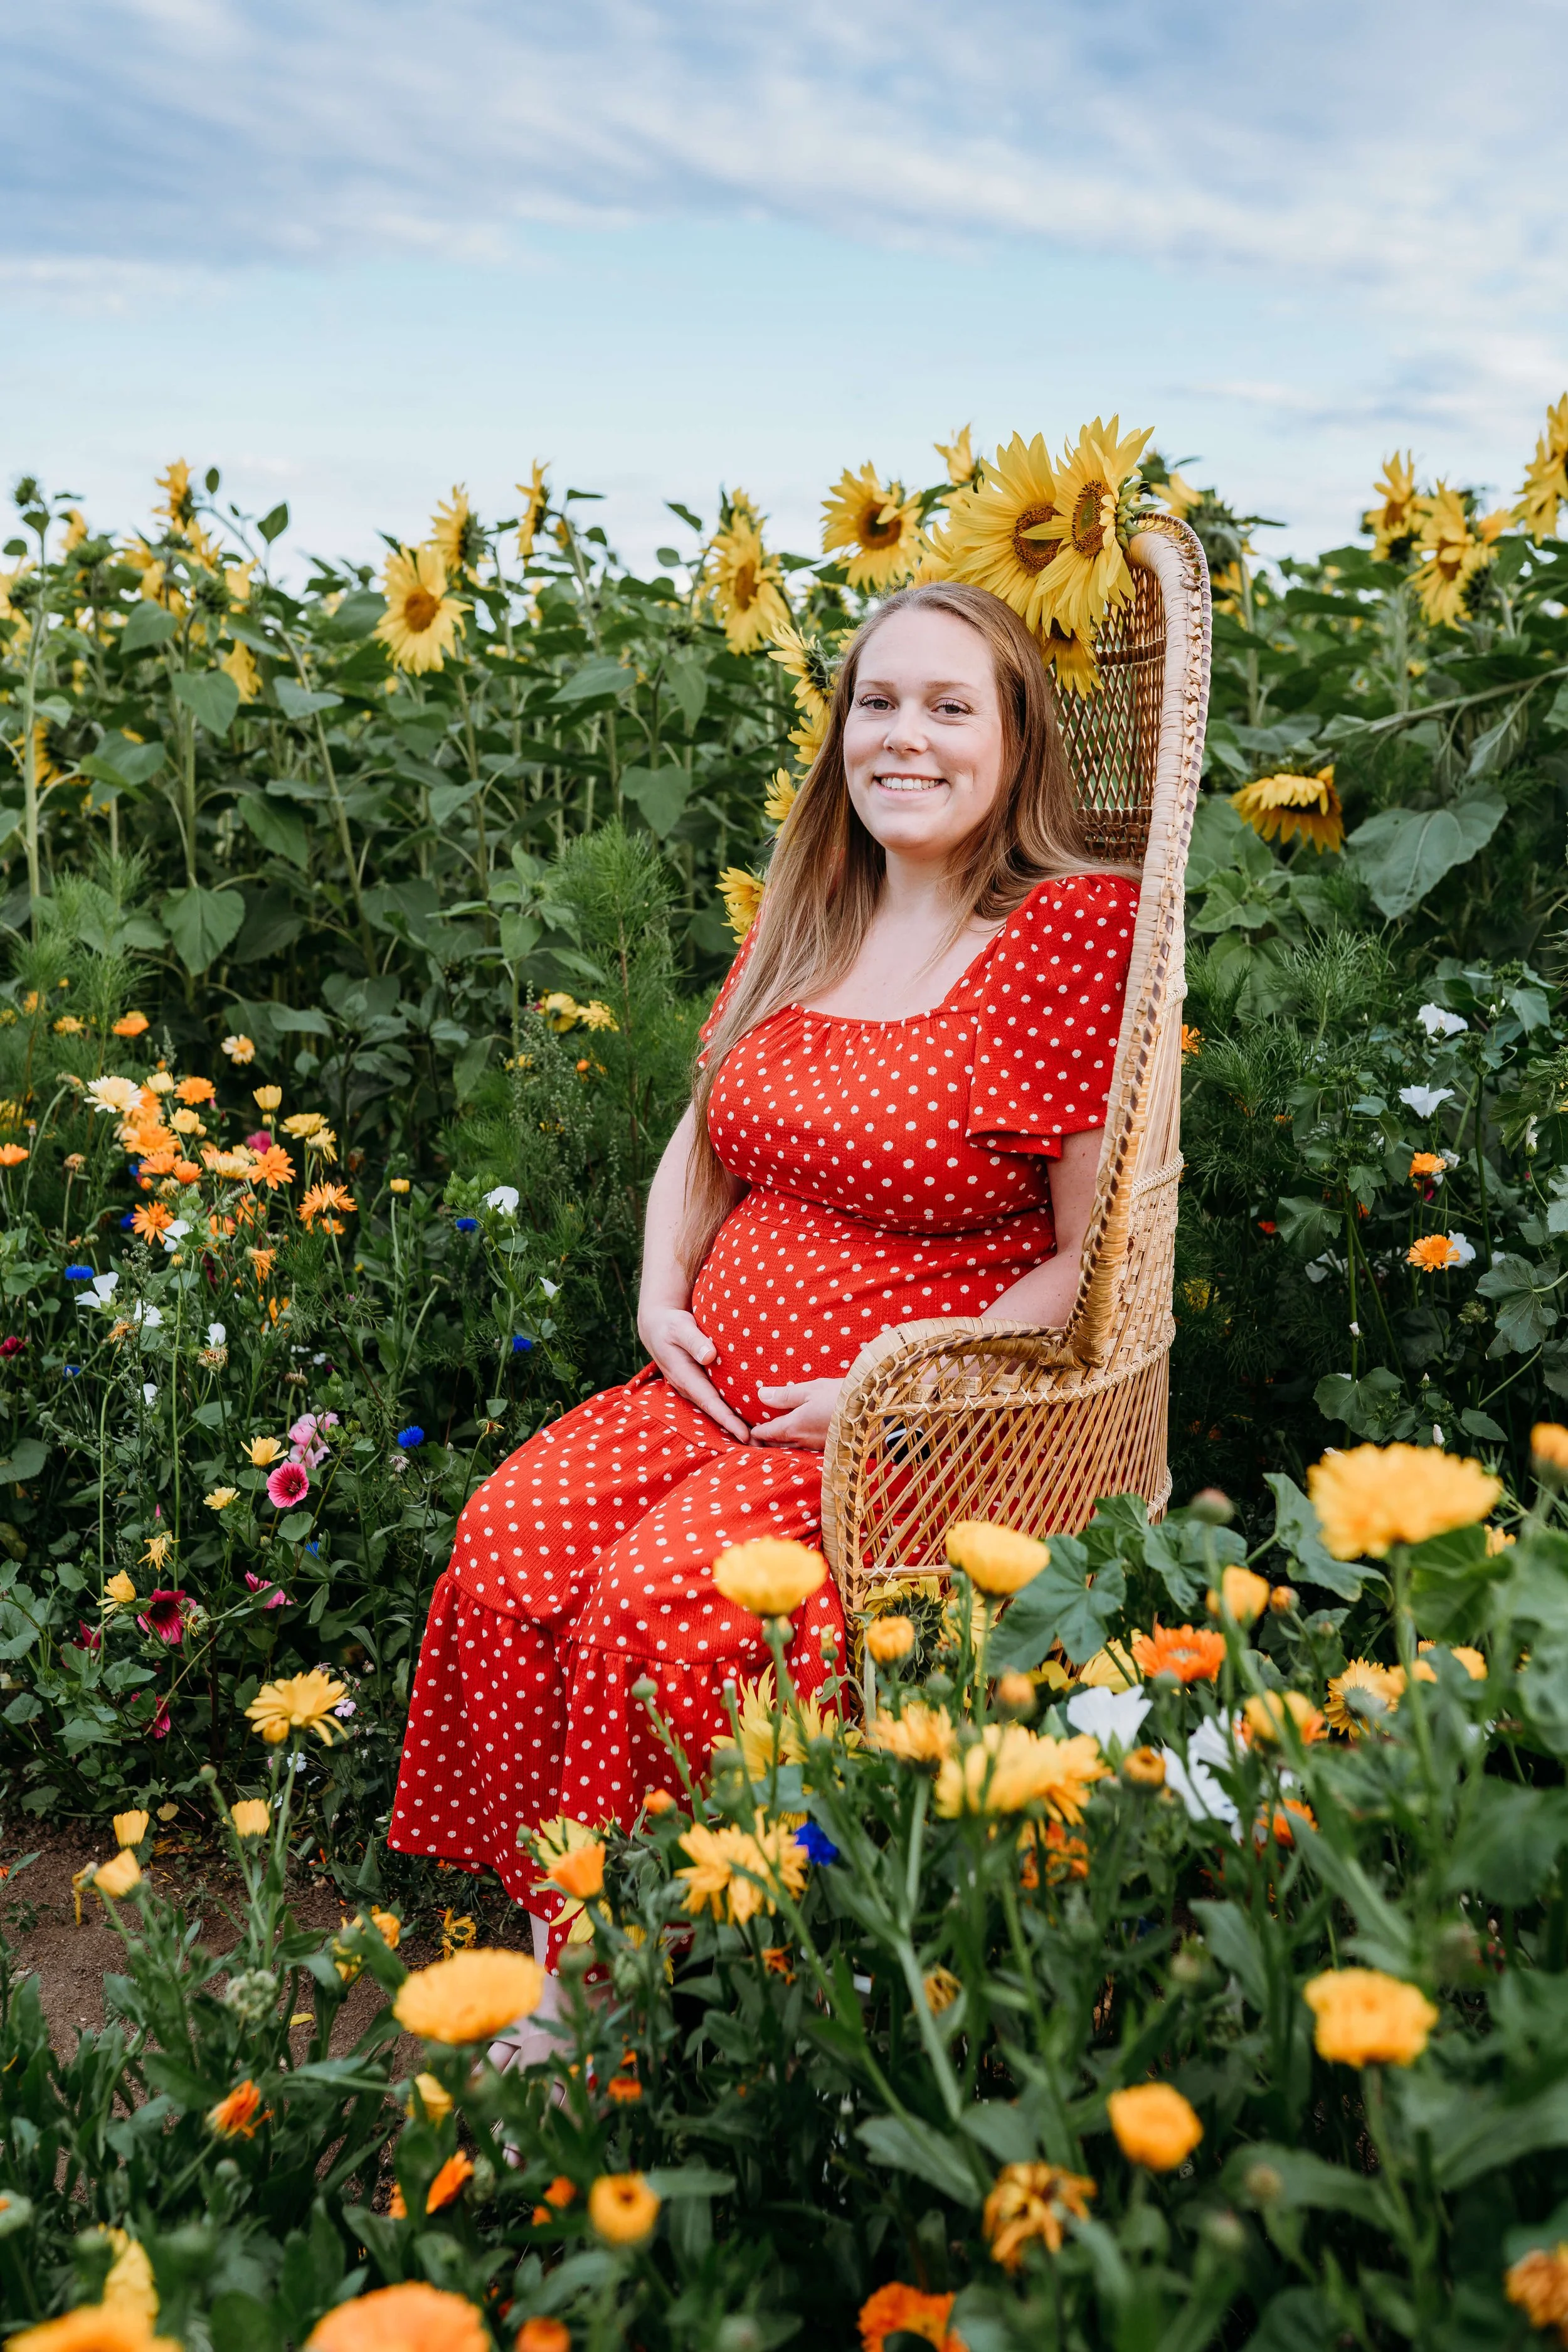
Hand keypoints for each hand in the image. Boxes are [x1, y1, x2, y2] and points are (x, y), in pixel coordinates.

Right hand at [637, 1302, 750, 1442]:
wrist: (656, 1327)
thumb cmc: (670, 1326)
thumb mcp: (680, 1327)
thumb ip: (694, 1340)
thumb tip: (709, 1356)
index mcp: (684, 1377)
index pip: (710, 1403)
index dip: (727, 1420)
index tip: (744, 1435)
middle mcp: (688, 1388)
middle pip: (714, 1413)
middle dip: (735, 1430)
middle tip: (760, 1445)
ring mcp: (691, 1389)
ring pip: (715, 1410)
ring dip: (734, 1424)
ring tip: (757, 1439)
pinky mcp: (697, 1385)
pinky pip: (714, 1401)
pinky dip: (728, 1412)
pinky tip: (746, 1417)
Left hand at [751, 1378, 845, 1450]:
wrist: (874, 1413)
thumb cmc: (841, 1396)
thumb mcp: (811, 1389)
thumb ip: (785, 1395)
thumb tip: (761, 1395)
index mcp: (794, 1426)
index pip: (768, 1433)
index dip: (756, 1433)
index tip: (749, 1433)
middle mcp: (803, 1441)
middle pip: (778, 1445)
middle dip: (766, 1443)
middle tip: (755, 1441)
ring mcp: (816, 1447)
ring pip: (792, 1449)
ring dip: (782, 1446)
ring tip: (774, 1442)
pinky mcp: (829, 1448)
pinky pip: (807, 1449)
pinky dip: (798, 1446)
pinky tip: (800, 1441)